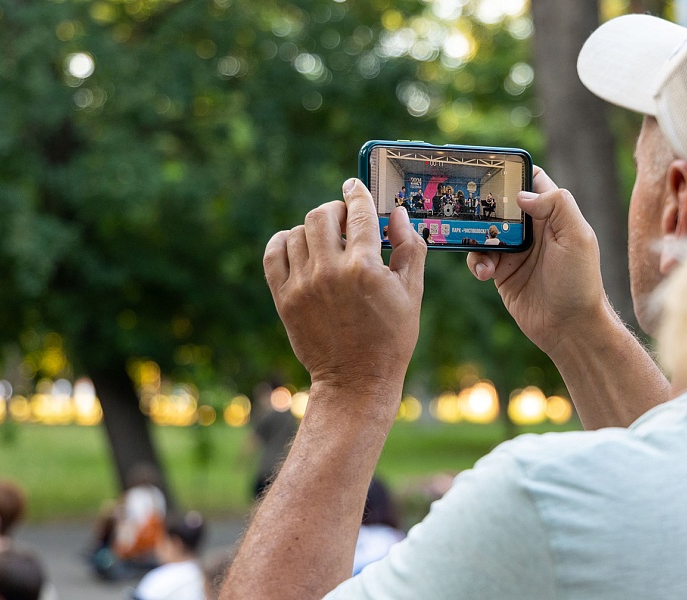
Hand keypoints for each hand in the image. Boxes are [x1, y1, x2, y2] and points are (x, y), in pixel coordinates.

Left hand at [263, 179, 426, 395]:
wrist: (356, 380)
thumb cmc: (391, 338)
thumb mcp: (412, 293)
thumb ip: (410, 248)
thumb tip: (398, 214)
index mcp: (365, 268)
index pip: (359, 213)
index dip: (357, 192)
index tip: (354, 185)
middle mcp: (330, 272)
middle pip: (322, 215)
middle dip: (335, 211)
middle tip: (345, 220)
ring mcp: (303, 285)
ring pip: (298, 232)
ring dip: (313, 229)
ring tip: (327, 241)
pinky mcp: (285, 299)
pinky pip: (275, 253)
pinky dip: (285, 242)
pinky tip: (299, 247)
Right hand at [467, 166, 609, 353]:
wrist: (569, 328)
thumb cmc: (580, 282)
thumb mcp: (578, 238)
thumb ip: (557, 206)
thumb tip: (522, 195)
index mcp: (553, 215)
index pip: (532, 182)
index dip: (514, 171)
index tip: (492, 166)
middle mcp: (533, 230)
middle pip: (502, 204)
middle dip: (484, 203)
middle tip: (467, 204)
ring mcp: (516, 251)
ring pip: (485, 231)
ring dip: (477, 236)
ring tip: (482, 250)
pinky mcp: (502, 272)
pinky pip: (480, 258)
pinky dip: (476, 262)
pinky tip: (485, 273)